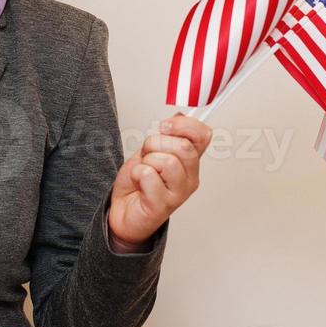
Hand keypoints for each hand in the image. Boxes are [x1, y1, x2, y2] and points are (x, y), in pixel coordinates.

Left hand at [108, 111, 212, 246]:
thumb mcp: (152, 151)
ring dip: (146, 161)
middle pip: (184, 147)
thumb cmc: (138, 183)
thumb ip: (166, 137)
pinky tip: (138, 183)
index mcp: (190, 162)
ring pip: (166, 161)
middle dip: (156, 143)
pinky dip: (136, 174)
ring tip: (142, 171)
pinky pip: (148, 175)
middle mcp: (190, 177)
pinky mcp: (163, 205)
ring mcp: (179, 193)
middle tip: (147, 154)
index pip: (203, 136)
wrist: (122, 211)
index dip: (184, 125)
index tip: (165, 126)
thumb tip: (179, 115)